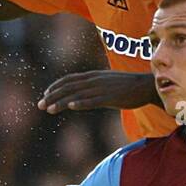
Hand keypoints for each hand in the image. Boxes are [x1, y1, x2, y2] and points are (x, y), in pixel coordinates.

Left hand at [38, 71, 157, 112]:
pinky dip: (81, 103)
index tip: (45, 95)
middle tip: (39, 105)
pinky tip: (71, 107)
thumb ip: (94, 88)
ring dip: (61, 102)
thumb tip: (83, 95)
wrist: (146, 86)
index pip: (69, 79)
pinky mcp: (111, 98)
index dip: (56, 86)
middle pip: (69, 87)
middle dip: (52, 96)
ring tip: (48, 109)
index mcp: (93, 76)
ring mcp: (102, 88)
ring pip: (77, 94)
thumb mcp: (107, 84)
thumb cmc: (128, 87)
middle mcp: (94, 80)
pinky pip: (93, 100)